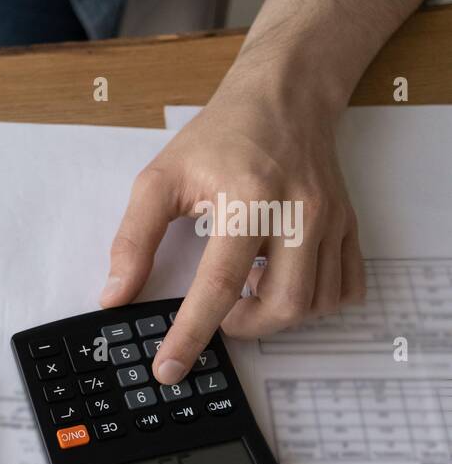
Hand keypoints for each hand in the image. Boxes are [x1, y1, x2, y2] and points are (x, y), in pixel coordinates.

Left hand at [100, 87, 363, 384]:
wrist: (283, 95)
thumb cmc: (220, 135)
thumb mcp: (160, 179)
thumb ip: (133, 239)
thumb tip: (115, 294)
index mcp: (248, 200)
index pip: (217, 286)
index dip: (189, 335)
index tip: (168, 368)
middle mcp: (298, 213)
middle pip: (281, 306)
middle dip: (243, 328)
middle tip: (216, 317)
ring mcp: (331, 220)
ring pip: (316, 304)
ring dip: (276, 316)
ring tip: (246, 290)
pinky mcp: (347, 225)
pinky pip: (344, 288)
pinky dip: (312, 302)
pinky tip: (280, 281)